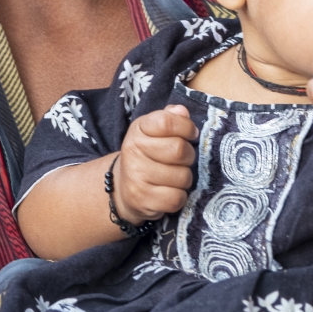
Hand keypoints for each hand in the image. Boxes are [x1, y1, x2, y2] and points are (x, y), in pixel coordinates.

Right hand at [114, 104, 197, 223]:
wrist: (122, 187)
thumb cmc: (147, 154)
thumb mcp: (154, 131)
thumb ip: (170, 118)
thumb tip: (183, 112)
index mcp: (138, 129)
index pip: (166, 121)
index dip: (186, 127)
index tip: (190, 134)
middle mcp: (133, 151)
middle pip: (179, 150)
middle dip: (188, 156)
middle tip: (181, 160)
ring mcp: (136, 176)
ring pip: (182, 176)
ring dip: (184, 178)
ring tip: (173, 177)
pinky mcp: (142, 200)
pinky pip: (177, 198)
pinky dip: (179, 196)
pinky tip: (169, 191)